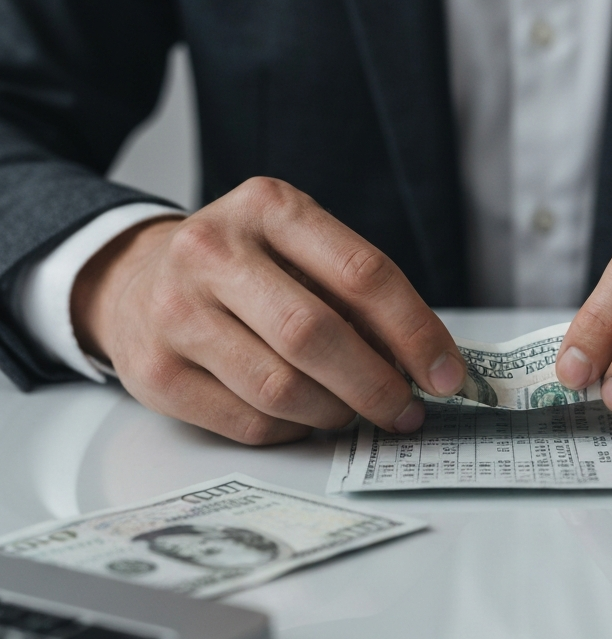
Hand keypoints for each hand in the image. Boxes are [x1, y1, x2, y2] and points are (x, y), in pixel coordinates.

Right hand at [71, 177, 465, 443]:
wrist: (137, 280)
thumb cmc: (244, 267)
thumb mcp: (298, 247)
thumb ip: (355, 293)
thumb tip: (423, 364)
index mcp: (268, 207)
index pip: (362, 272)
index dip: (415, 331)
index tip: (447, 375)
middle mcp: (213, 251)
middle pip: (315, 334)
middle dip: (377, 385)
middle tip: (407, 411)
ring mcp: (176, 312)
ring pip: (281, 389)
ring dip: (335, 413)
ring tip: (352, 411)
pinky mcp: (155, 374)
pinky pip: (249, 424)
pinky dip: (293, 431)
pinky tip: (303, 418)